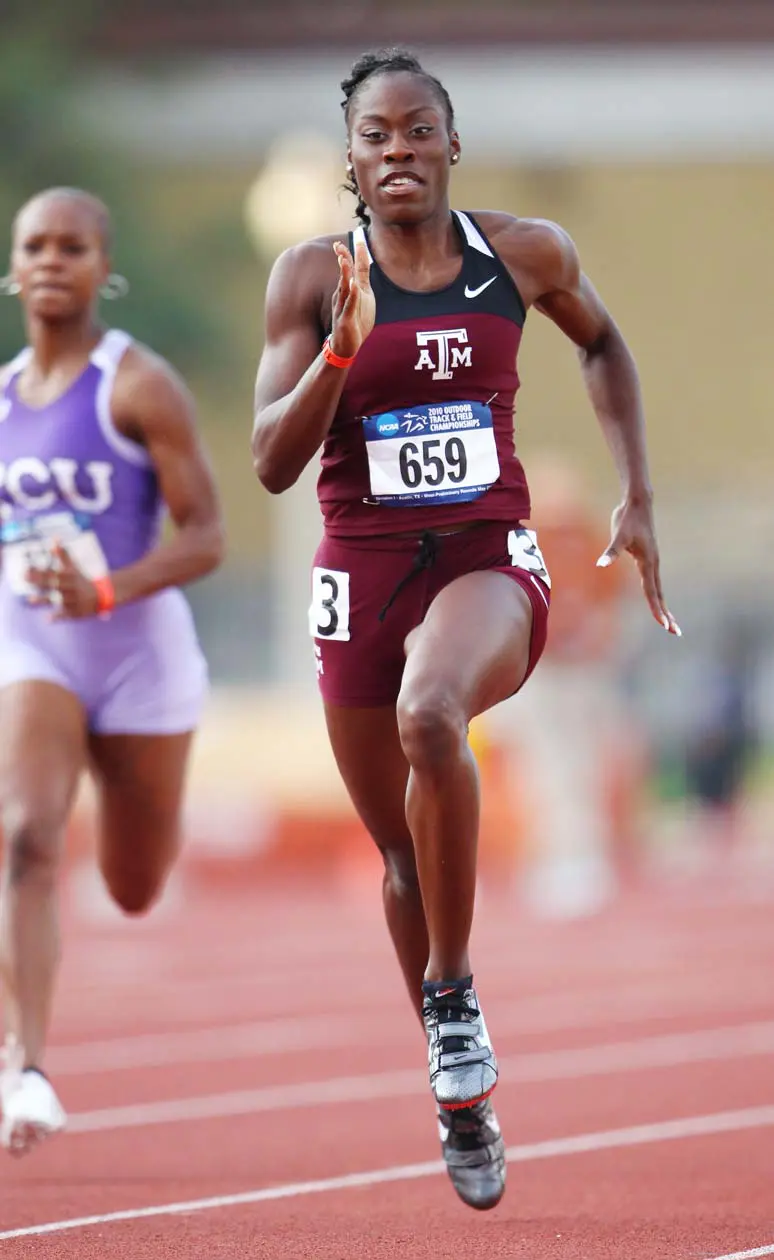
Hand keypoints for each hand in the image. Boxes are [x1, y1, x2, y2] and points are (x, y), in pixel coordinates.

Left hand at [26, 542, 99, 619]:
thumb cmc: (82, 579)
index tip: (26, 569)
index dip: (39, 571)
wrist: (103, 594)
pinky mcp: (76, 611)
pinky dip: (59, 616)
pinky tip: (48, 619)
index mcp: (70, 576)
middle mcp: (71, 587)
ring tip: (30, 600)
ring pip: (58, 599)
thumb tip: (55, 538)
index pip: (52, 572)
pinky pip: (67, 614)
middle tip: (24, 578)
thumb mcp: (73, 567)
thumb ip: (63, 555)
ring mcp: (74, 600)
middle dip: (39, 581)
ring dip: (44, 599)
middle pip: (54, 584)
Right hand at [328, 239, 374, 359]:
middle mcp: (345, 295)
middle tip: (339, 245)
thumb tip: (363, 264)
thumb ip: (362, 281)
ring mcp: (344, 307)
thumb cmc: (355, 321)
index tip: (358, 237)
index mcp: (351, 289)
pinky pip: (349, 306)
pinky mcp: (346, 319)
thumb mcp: (362, 298)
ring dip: (344, 274)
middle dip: (343, 259)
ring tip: (344, 260)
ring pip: (344, 288)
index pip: (354, 268)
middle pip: (344, 274)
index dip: (356, 253)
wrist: (346, 346)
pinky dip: (352, 295)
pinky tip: (354, 285)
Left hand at [597, 498, 681, 635]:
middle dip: (666, 614)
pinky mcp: (648, 557)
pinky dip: (657, 594)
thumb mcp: (618, 535)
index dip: (657, 609)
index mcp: (648, 562)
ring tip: (669, 622)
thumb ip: (611, 551)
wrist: (638, 503)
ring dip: (663, 606)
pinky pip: (653, 581)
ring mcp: (652, 561)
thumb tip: (600, 564)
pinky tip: (656, 600)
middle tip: (675, 632)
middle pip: (660, 594)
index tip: (664, 624)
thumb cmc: (627, 518)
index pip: (652, 591)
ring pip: (658, 589)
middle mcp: (653, 564)